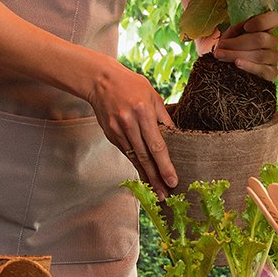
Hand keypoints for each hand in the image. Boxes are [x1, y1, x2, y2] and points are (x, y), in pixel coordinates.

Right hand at [84, 57, 177, 195]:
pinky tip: (144, 175)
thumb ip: (164, 117)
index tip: (173, 180)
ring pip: (135, 158)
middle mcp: (129, 123)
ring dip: (146, 176)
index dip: (165, 165)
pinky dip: (136, 164)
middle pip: (145, 156)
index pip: (157, 144)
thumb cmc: (131, 85)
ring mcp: (117, 131)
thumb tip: (176, 136)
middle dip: (156, 178)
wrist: (101, 81)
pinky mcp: (110, 135)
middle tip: (165, 195)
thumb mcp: (153, 95)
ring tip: (157, 191)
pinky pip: (127, 152)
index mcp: (143, 112)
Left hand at [213, 10, 277, 81]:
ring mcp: (274, 58)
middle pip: (262, 39)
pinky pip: (263, 70)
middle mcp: (273, 42)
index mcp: (266, 28)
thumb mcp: (232, 34)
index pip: (277, 18)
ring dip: (236, 54)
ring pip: (260, 55)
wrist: (227, 70)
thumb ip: (238, 28)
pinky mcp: (272, 73)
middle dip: (238, 42)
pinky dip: (249, 66)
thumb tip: (243, 26)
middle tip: (221, 45)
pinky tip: (237, 63)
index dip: (263, 21)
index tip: (246, 26)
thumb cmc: (231, 48)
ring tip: (220, 55)